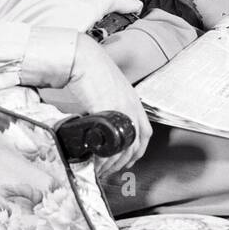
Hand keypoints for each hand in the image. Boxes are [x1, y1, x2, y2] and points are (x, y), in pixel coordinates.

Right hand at [64, 33, 152, 177]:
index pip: (145, 134)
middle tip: (110, 171)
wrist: (83, 58)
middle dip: (124, 162)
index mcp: (134, 102)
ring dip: (113, 162)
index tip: (126, 162)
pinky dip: (104, 155)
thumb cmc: (91, 71)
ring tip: (100, 169)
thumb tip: (102, 125)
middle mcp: (133, 107)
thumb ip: (110, 107)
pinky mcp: (110, 111)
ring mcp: (123, 110)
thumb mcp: (108, 90)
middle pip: (136, 144)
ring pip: (125, 147)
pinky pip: (111, 140)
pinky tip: (96, 160)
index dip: (137, 152)